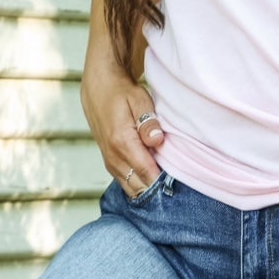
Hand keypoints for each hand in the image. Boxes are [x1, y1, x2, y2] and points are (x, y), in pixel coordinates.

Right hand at [80, 69, 165, 198]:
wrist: (98, 88)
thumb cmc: (122, 92)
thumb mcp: (138, 100)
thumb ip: (148, 122)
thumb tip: (157, 141)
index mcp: (122, 142)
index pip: (147, 173)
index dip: (164, 182)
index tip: (180, 184)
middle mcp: (113, 156)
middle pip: (140, 186)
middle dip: (158, 190)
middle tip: (177, 185)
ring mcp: (110, 161)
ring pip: (131, 189)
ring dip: (148, 188)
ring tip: (167, 184)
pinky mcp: (109, 162)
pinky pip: (125, 182)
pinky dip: (139, 185)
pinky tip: (153, 179)